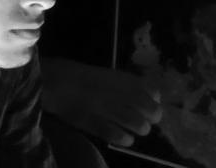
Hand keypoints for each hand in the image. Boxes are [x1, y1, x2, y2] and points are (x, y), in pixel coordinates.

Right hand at [41, 58, 161, 146]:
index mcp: (127, 79)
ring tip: (139, 131)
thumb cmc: (86, 77)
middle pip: (150, 110)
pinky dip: (125, 139)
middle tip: (149, 121)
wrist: (60, 82)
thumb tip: (149, 96)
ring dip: (141, 129)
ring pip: (137, 124)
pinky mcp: (95, 124)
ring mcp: (110, 109)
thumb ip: (129, 85)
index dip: (155, 100)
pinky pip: (117, 135)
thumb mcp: (112, 75)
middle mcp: (123, 93)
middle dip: (152, 118)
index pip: (154, 92)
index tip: (153, 104)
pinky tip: (127, 139)